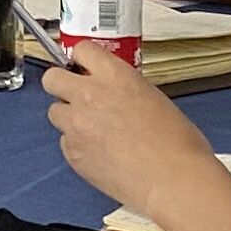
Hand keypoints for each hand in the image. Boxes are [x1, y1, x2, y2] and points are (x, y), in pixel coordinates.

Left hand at [41, 47, 218, 216]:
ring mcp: (77, 125)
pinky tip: (101, 154)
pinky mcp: (73, 153)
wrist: (174, 181)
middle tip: (76, 96)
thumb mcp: (154, 98)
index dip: (83, 60)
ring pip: (55, 112)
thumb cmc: (178, 145)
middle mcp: (89, 96)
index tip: (85, 67)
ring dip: (69, 118)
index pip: (81, 49)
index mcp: (115, 76)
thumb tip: (114, 93)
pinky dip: (78, 146)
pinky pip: (65, 142)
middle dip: (61, 85)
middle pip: (52, 78)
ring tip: (93, 131)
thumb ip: (124, 89)